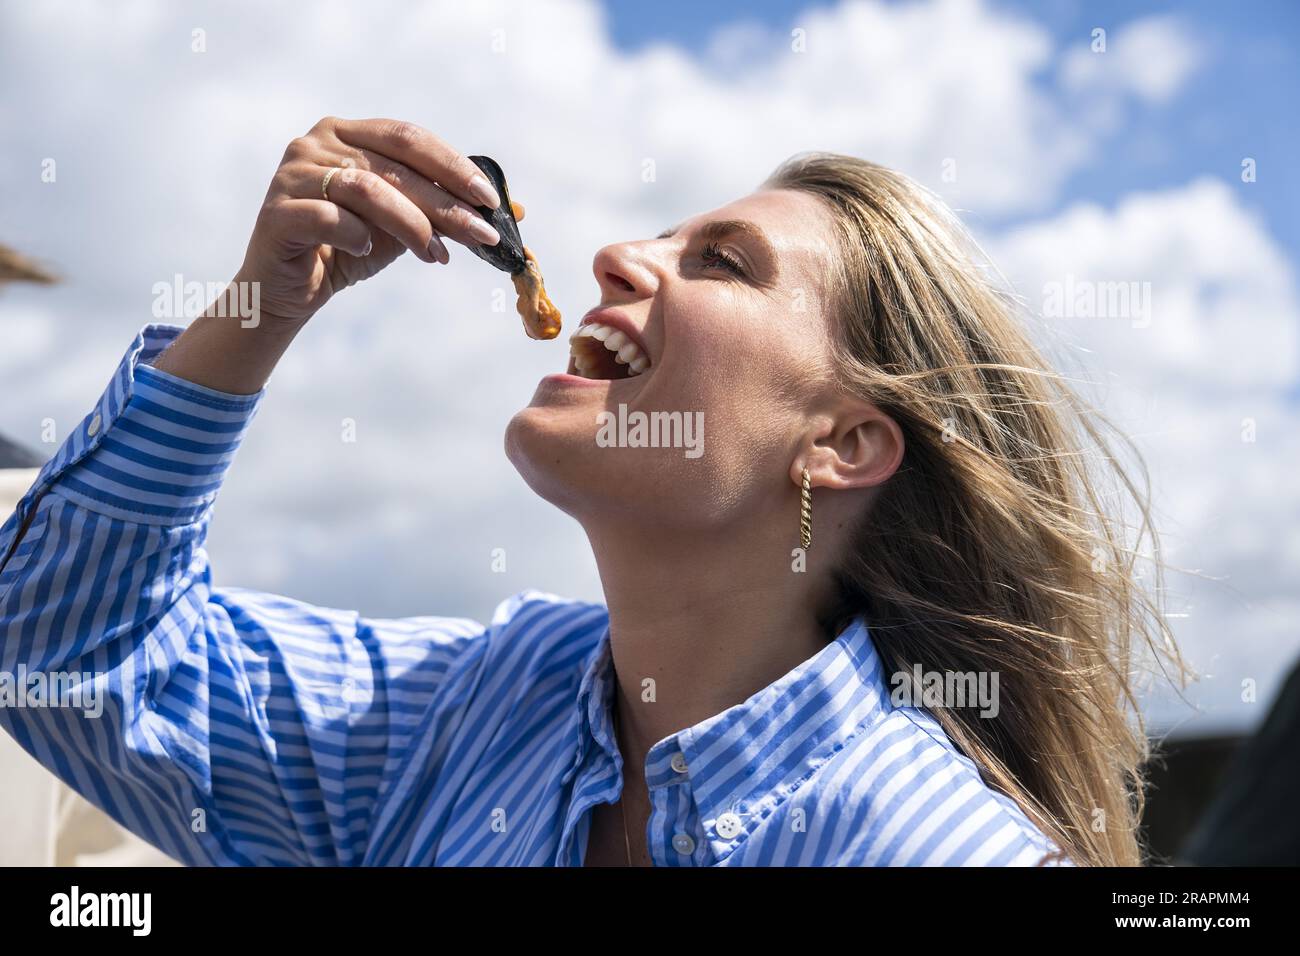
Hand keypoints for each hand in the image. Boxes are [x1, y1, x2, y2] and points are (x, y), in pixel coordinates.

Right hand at [235, 116, 505, 329]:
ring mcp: (292, 174)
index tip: (490, 200)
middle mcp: (316, 142)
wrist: (288, 291)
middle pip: (395, 165)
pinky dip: (357, 235)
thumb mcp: (402, 226)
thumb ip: (442, 210)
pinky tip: (369, 252)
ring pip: (366, 188)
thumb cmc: (348, 249)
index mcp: (346, 132)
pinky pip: (328, 218)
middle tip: (483, 236)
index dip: (453, 166)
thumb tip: (513, 210)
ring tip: (436, 256)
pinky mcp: (277, 212)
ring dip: (412, 224)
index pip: (409, 138)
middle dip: (446, 203)